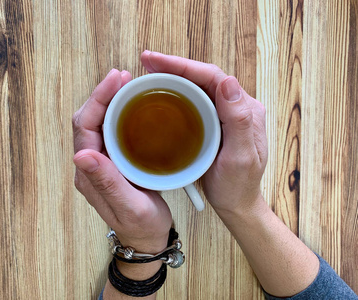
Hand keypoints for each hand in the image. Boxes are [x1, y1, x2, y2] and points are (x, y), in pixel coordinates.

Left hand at [72, 69, 171, 252]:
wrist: (146, 238)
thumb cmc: (141, 225)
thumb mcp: (129, 206)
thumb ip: (106, 182)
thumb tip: (81, 154)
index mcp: (89, 173)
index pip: (85, 126)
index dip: (97, 100)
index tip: (116, 80)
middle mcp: (90, 164)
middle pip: (88, 119)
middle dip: (103, 94)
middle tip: (123, 77)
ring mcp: (101, 162)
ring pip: (99, 122)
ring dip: (110, 101)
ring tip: (127, 85)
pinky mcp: (113, 161)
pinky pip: (110, 130)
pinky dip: (119, 113)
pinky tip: (132, 105)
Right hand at [141, 50, 267, 215]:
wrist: (236, 204)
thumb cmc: (238, 186)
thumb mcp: (241, 157)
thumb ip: (238, 121)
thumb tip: (228, 82)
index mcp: (245, 109)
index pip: (213, 77)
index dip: (184, 66)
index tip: (156, 61)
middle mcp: (236, 106)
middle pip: (203, 77)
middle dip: (174, 66)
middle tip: (146, 61)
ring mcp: (224, 114)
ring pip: (197, 87)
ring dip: (173, 76)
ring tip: (148, 72)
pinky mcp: (213, 123)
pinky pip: (193, 101)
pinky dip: (175, 93)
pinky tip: (160, 93)